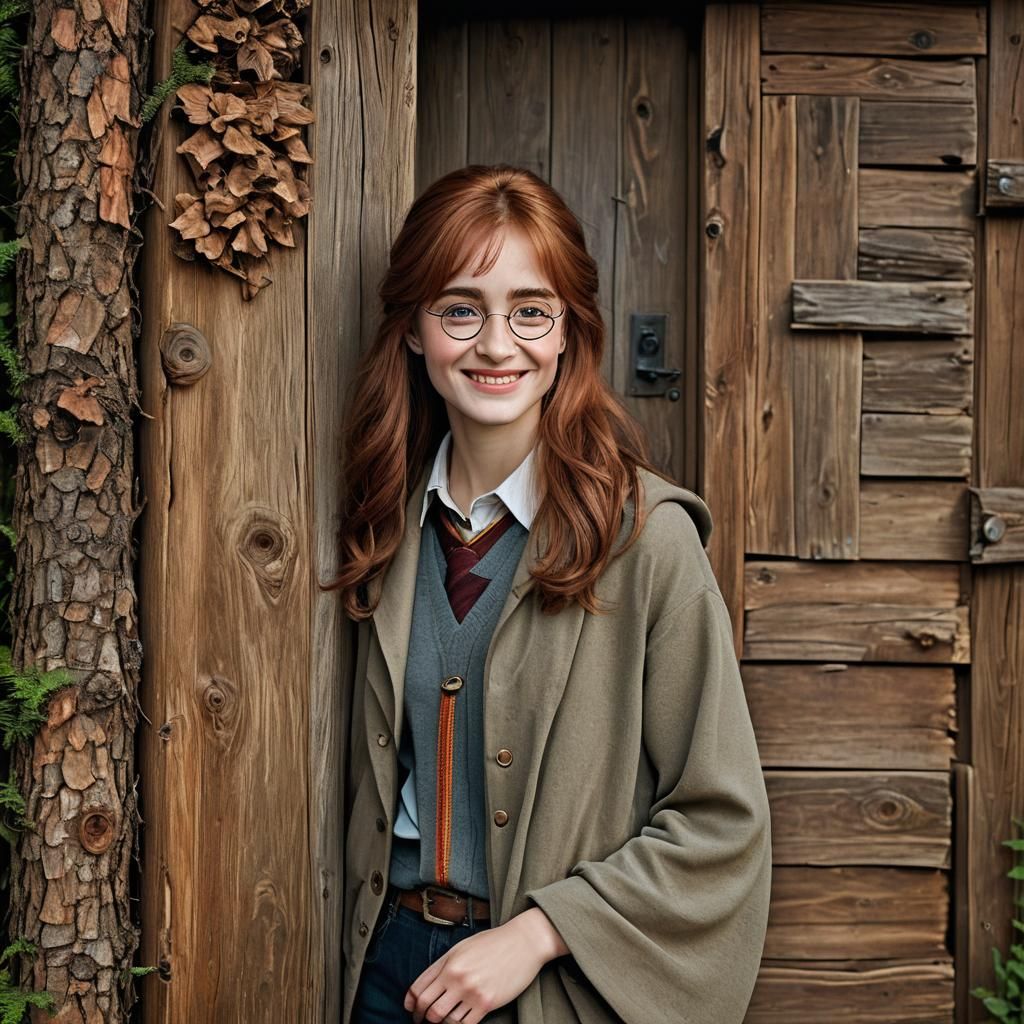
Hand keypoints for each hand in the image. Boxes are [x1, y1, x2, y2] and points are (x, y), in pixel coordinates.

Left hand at [403, 907, 566, 1022]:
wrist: (524, 941)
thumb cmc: (493, 943)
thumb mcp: (462, 947)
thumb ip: (442, 966)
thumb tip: (423, 988)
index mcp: (449, 962)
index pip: (418, 989)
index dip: (411, 1004)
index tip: (411, 1009)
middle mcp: (457, 977)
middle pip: (428, 1008)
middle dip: (421, 1018)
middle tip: (422, 1021)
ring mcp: (472, 991)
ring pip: (444, 1020)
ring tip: (441, 1023)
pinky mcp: (487, 1003)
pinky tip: (458, 1023)